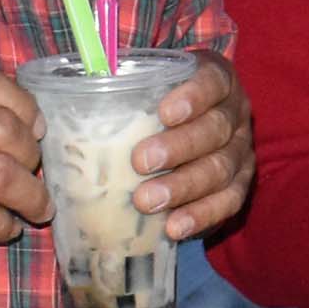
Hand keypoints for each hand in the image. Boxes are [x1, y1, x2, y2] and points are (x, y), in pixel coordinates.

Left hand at [133, 52, 250, 238]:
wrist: (181, 131)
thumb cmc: (151, 105)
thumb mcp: (141, 84)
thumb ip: (117, 84)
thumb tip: (67, 87)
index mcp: (216, 80)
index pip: (213, 80)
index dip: (194, 95)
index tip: (164, 113)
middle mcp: (235, 114)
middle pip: (217, 129)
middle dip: (179, 147)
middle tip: (140, 162)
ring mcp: (241, 151)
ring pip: (222, 168)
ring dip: (184, 187)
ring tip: (146, 201)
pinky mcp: (239, 185)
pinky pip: (228, 202)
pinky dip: (201, 215)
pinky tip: (174, 227)